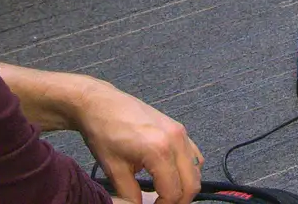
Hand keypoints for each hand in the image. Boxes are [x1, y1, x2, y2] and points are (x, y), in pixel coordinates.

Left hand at [75, 82, 200, 203]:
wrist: (100, 103)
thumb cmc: (103, 133)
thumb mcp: (114, 169)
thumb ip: (130, 195)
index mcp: (159, 150)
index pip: (173, 192)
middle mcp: (176, 140)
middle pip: (192, 183)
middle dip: (179, 201)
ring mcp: (180, 131)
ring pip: (197, 170)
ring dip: (185, 186)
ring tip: (166, 194)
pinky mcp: (178, 128)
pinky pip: (194, 155)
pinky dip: (188, 170)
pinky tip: (170, 174)